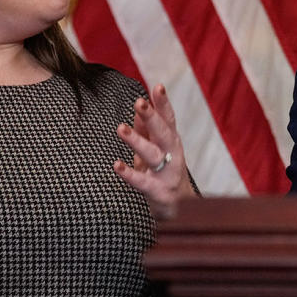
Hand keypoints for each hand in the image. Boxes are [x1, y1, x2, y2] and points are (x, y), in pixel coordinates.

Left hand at [113, 84, 196, 219]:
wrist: (179, 210)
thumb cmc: (164, 172)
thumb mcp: (157, 148)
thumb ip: (147, 130)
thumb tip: (138, 108)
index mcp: (172, 141)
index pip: (168, 118)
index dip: (163, 103)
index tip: (157, 86)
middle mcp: (172, 154)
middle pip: (163, 132)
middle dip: (152, 116)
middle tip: (139, 102)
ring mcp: (166, 173)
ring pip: (152, 154)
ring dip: (136, 140)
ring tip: (121, 128)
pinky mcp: (158, 191)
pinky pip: (142, 182)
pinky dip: (129, 174)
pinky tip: (116, 165)